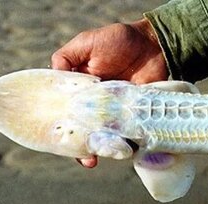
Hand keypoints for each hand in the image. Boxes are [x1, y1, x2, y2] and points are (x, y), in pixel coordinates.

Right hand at [51, 19, 167, 167]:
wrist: (154, 44)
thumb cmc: (119, 40)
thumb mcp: (86, 43)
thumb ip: (66, 57)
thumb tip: (53, 76)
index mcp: (82, 90)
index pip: (68, 112)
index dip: (63, 126)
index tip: (60, 138)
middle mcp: (98, 105)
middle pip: (86, 130)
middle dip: (83, 147)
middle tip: (85, 158)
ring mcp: (118, 113)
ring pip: (107, 137)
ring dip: (103, 149)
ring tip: (98, 159)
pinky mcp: (136, 116)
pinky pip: (130, 135)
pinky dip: (127, 144)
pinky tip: (123, 150)